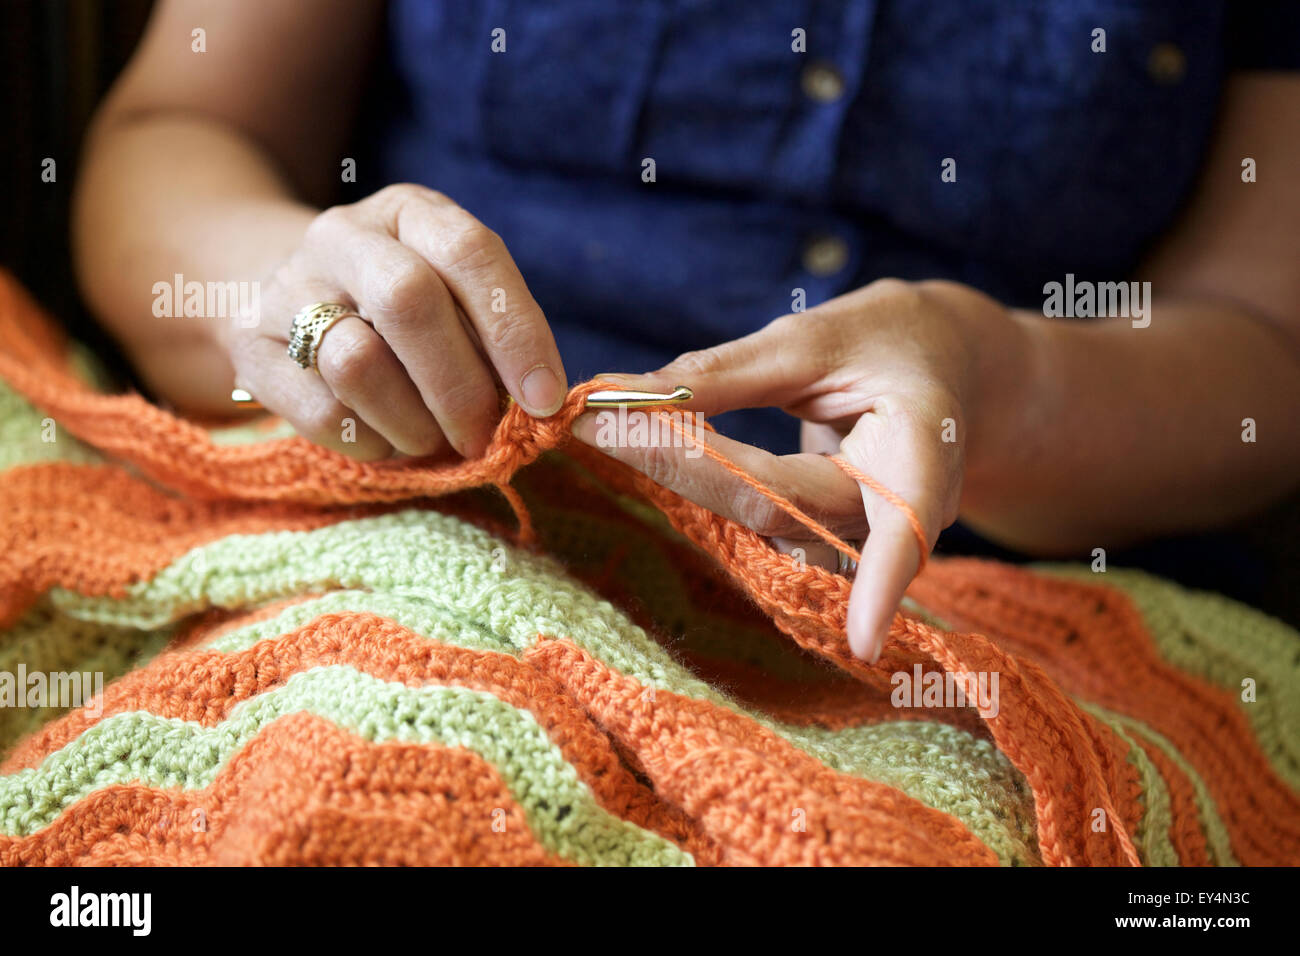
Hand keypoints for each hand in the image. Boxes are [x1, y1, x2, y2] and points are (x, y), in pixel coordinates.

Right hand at [220, 184, 565, 458]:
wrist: (288, 295)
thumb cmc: (402, 312)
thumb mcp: (453, 296)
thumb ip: (494, 338)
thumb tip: (537, 405)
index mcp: (411, 212)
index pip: (470, 253)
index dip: (515, 331)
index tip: (543, 398)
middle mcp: (345, 236)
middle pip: (408, 302)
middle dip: (460, 386)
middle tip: (485, 436)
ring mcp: (289, 287)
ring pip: (358, 363)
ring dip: (414, 423)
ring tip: (434, 440)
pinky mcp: (251, 345)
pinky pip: (323, 412)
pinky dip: (371, 442)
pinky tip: (388, 440)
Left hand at [573, 279, 1019, 660]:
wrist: (944, 366)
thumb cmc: (891, 342)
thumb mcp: (820, 336)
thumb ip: (733, 372)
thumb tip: (638, 396)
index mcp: (924, 450)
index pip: (902, 526)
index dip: (882, 585)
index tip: (863, 643)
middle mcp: (902, 511)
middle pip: (783, 510)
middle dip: (685, 467)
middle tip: (599, 420)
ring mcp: (864, 537)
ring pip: (761, 526)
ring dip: (680, 477)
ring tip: (608, 423)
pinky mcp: (829, 541)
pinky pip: (760, 527)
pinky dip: (702, 486)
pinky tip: (646, 449)